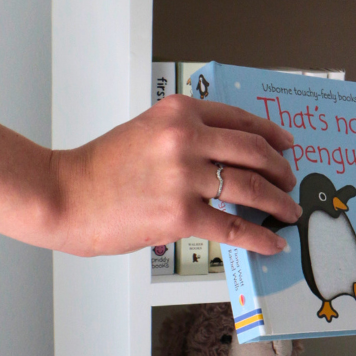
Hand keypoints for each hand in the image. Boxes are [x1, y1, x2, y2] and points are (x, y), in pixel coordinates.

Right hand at [0, 95, 301, 256]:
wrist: (63, 194)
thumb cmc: (100, 168)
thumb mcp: (146, 131)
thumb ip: (185, 135)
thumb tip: (228, 157)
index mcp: (178, 112)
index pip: (241, 120)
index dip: (271, 135)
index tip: (286, 146)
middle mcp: (185, 138)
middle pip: (255, 152)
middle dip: (282, 170)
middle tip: (292, 182)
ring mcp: (185, 176)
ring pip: (252, 189)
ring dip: (279, 203)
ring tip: (289, 212)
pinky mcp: (181, 214)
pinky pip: (234, 227)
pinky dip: (260, 237)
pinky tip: (273, 243)